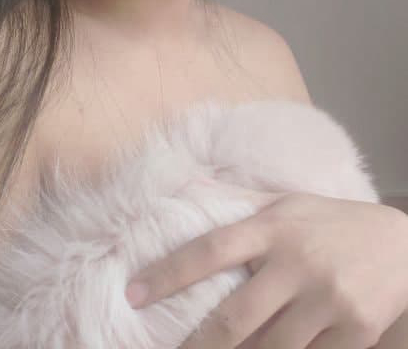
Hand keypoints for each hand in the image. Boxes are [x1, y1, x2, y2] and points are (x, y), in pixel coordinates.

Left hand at [125, 192, 407, 346]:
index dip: (167, 272)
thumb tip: (185, 181)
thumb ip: (238, 199)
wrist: (402, 246)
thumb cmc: (331, 223)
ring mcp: (328, 300)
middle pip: (235, 318)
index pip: (210, 249)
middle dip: (197, 345)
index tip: (133, 293)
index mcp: (275, 226)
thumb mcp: (287, 202)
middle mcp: (298, 262)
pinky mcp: (354, 332)